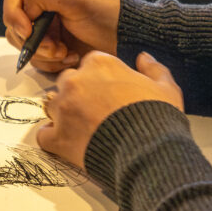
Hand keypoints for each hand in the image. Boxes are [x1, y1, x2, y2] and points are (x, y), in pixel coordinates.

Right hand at [3, 0, 119, 72]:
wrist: (126, 38)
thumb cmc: (108, 12)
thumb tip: (24, 3)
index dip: (15, 13)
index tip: (28, 31)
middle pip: (13, 18)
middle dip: (31, 38)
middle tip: (54, 49)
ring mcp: (44, 19)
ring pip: (21, 39)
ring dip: (41, 52)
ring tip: (65, 54)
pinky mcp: (48, 39)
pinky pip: (33, 53)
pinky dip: (48, 61)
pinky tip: (69, 57)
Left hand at [37, 51, 183, 167]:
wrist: (149, 153)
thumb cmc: (157, 118)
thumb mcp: (166, 87)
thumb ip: (153, 68)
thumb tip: (143, 57)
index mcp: (100, 64)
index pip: (91, 63)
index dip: (101, 78)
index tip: (110, 92)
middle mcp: (75, 81)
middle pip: (68, 82)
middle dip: (79, 94)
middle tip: (97, 111)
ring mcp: (63, 110)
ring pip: (54, 106)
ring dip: (65, 115)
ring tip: (85, 129)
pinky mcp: (57, 137)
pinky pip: (45, 134)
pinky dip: (54, 138)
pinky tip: (70, 143)